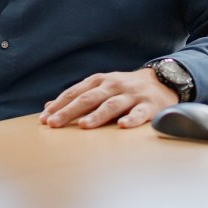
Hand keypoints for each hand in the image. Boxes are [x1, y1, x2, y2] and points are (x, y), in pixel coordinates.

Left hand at [39, 69, 176, 129]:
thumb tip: (48, 107)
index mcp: (99, 81)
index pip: (75, 93)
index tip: (44, 118)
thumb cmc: (124, 88)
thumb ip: (77, 97)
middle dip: (69, 111)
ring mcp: (131, 95)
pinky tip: (122, 127)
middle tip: (54, 124)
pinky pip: (139, 113)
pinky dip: (131, 119)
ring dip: (96, 115)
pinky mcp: (149, 105)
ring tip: (83, 126)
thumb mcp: (100, 87)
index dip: (59, 105)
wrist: (162, 80)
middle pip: (88, 99)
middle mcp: (113, 86)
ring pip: (111, 105)